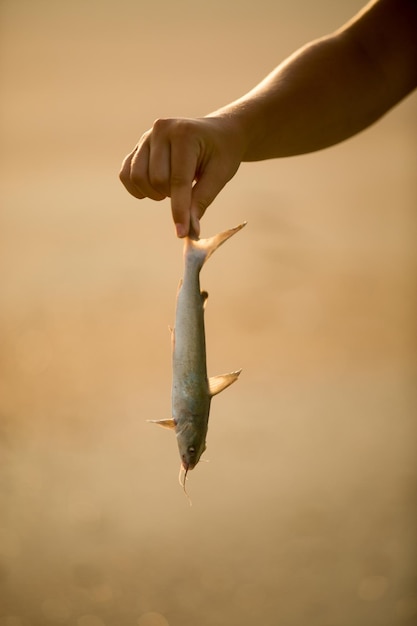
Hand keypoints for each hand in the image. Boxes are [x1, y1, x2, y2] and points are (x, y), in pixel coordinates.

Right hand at [119, 116, 243, 237]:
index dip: (179, 210)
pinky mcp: (138, 146)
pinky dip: (137, 188)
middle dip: (171, 197)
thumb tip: (189, 231)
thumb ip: (201, 201)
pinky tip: (154, 190)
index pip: (178, 180)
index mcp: (185, 134)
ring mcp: (146, 136)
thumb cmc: (222, 153)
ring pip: (137, 178)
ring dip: (154, 193)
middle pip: (156, 180)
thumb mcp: (219, 175)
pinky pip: (126, 174)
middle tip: (187, 192)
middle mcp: (161, 130)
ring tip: (172, 188)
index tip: (181, 233)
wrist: (218, 133)